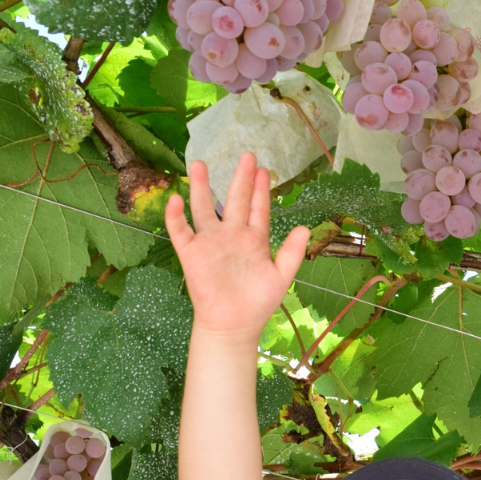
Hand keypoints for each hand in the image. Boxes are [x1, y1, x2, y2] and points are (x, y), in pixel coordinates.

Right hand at [166, 152, 310, 340]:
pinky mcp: (191, 253)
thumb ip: (293, 252)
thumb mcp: (281, 276)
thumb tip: (305, 228)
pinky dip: (175, 216)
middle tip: (246, 154)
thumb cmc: (258, 303)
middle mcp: (231, 235)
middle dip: (240, 178)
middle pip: (234, 200)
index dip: (260, 189)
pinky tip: (175, 198)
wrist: (233, 324)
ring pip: (203, 207)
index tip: (263, 168)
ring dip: (201, 187)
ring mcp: (210, 242)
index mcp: (254, 239)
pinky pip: (180, 230)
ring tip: (199, 163)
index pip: (257, 208)